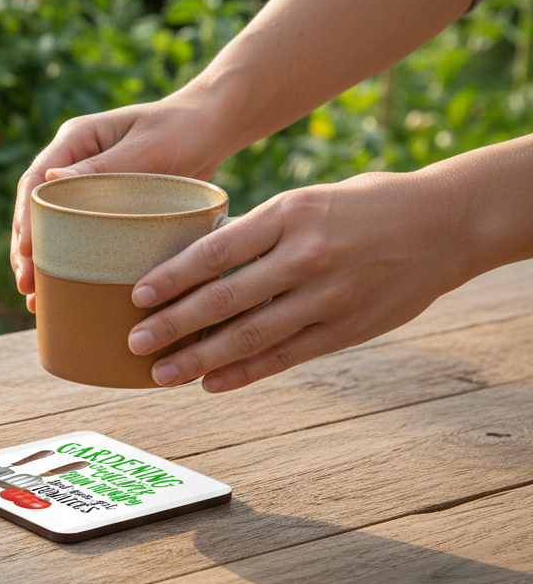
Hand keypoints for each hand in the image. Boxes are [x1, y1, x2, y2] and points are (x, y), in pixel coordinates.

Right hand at [11, 92, 236, 310]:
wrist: (212, 128)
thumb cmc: (183, 129)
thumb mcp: (146, 148)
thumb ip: (102, 166)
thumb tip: (48, 181)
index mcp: (75, 140)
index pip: (35, 182)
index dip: (25, 220)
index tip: (27, 253)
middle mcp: (74, 162)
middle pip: (35, 209)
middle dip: (27, 250)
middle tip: (27, 287)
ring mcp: (87, 186)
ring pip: (52, 226)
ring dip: (42, 261)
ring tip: (36, 298)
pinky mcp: (104, 205)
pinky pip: (78, 233)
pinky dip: (69, 260)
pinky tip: (63, 289)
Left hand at [126, 171, 476, 391]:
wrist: (449, 222)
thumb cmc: (366, 204)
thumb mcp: (308, 201)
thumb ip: (260, 231)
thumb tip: (199, 259)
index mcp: (290, 213)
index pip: (217, 249)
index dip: (173, 276)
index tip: (138, 295)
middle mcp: (306, 255)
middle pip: (225, 298)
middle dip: (174, 325)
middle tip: (134, 342)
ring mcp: (328, 296)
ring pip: (250, 335)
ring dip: (200, 359)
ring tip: (161, 374)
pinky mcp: (346, 328)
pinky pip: (285, 356)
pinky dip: (244, 372)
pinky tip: (212, 383)